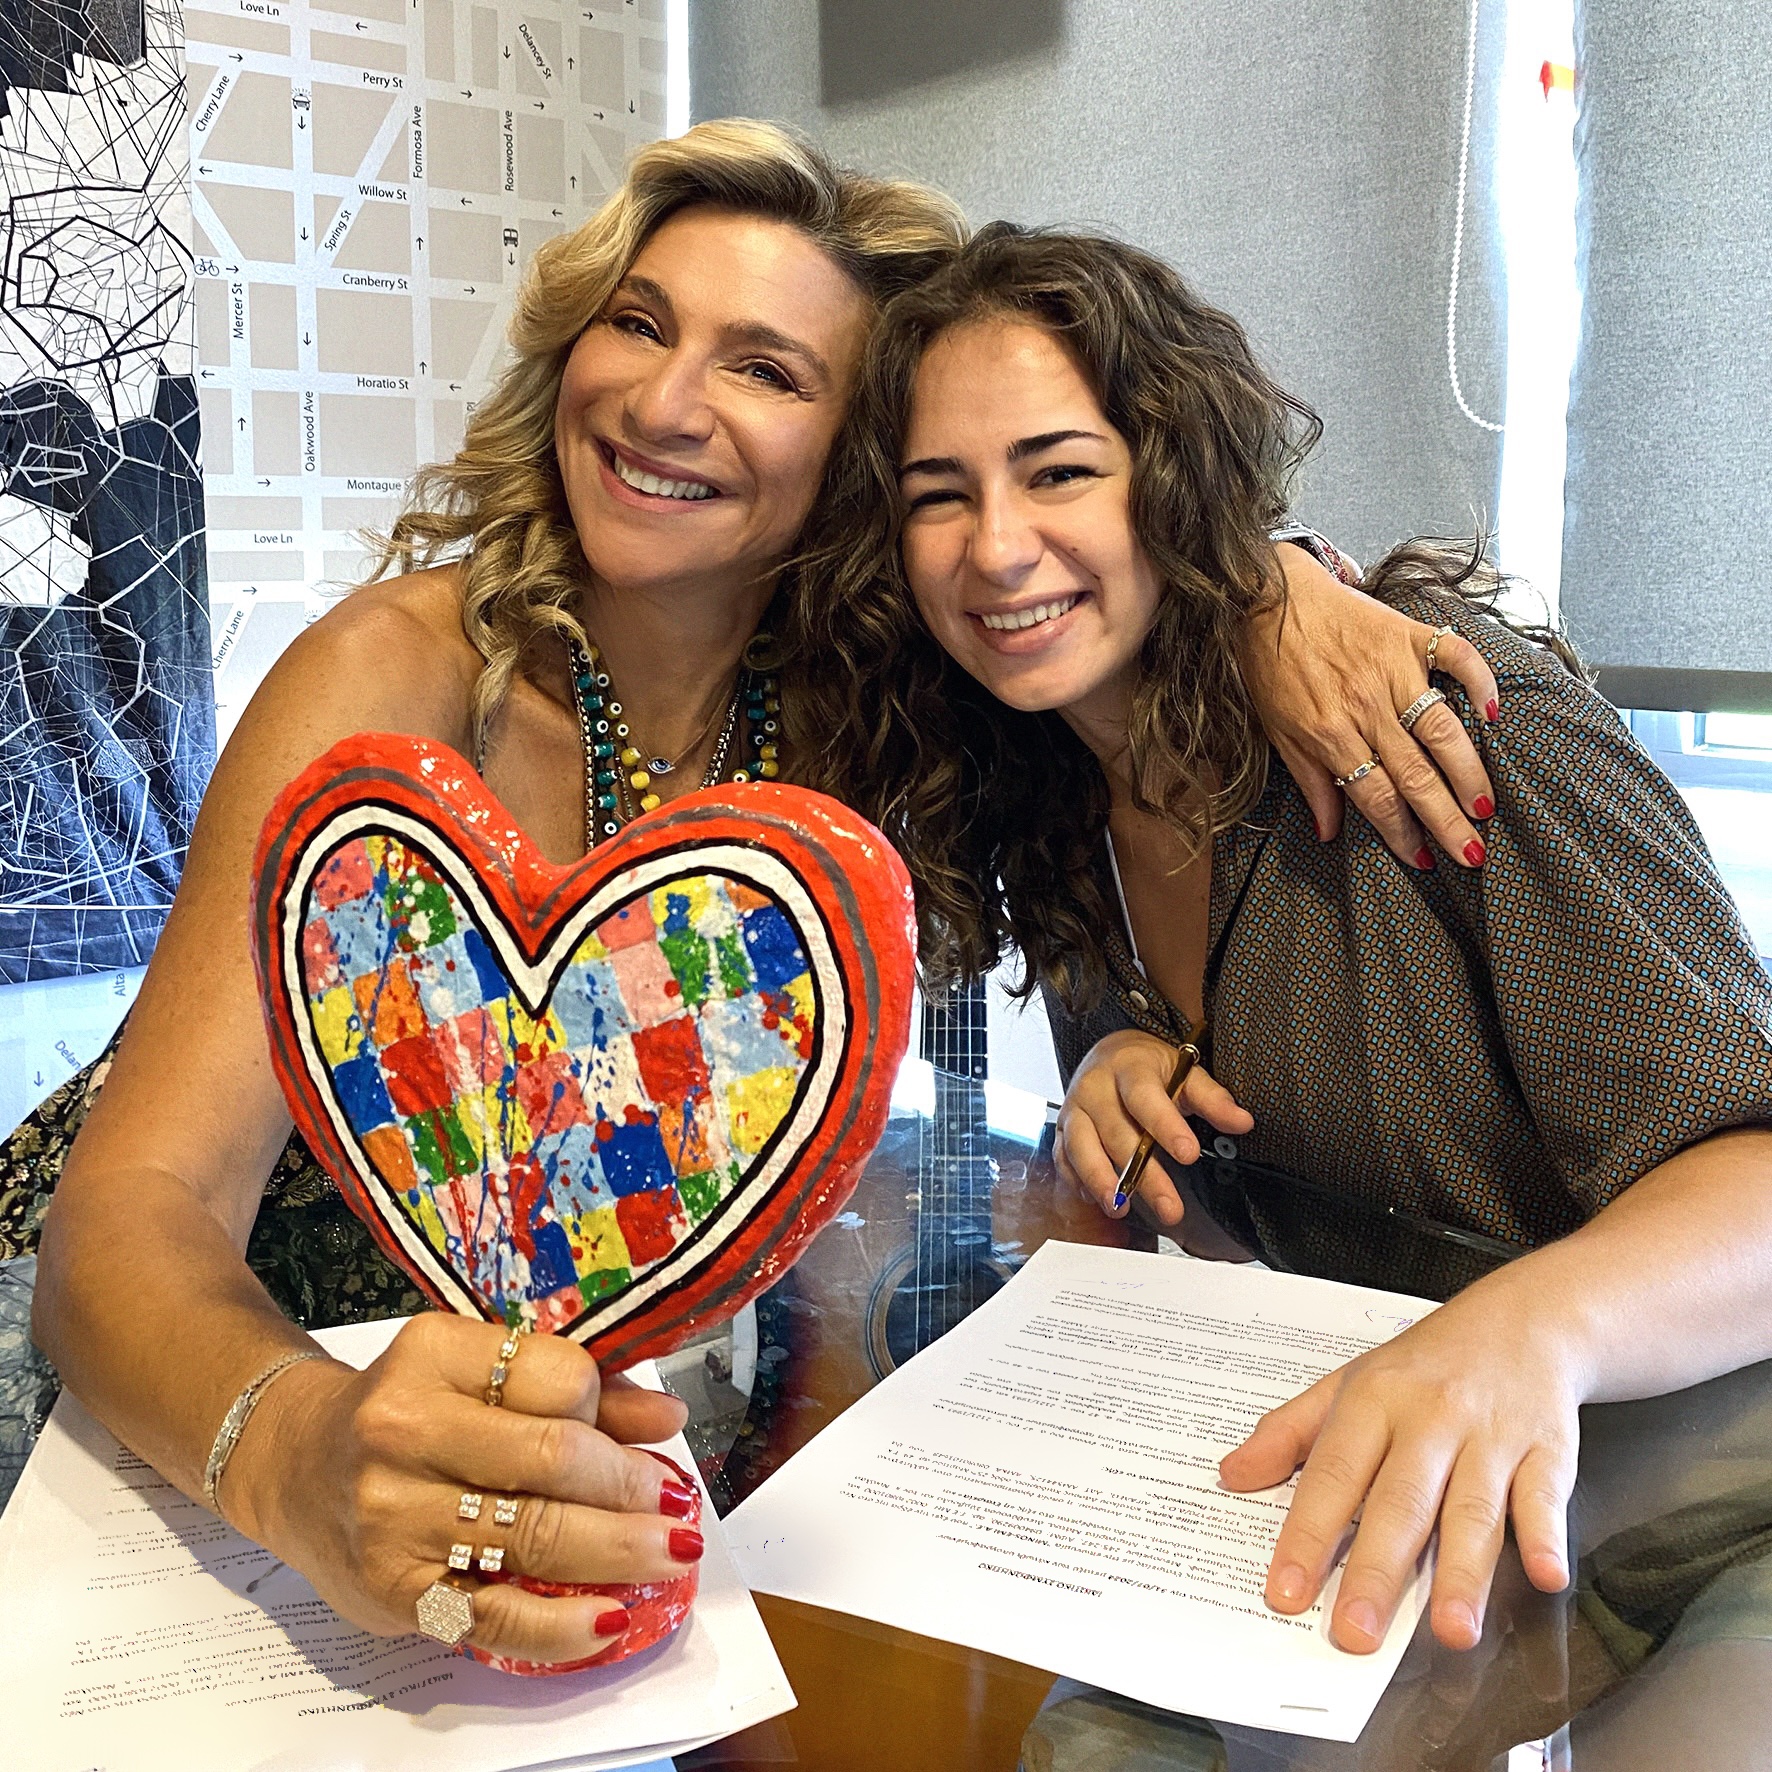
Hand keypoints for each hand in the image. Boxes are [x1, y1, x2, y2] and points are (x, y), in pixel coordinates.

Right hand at [229, 1314, 695, 1663]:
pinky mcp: (392, 1592)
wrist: (294, 1464)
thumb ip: (574, 1388)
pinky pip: (494, 1618)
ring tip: (671, 1553)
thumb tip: (667, 1417)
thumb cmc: (407, 1411)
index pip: (558, 1376)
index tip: (631, 1433)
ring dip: (619, 1552)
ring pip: (533, 1537)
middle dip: (631, 1488)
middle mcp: (404, 1429)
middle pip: (552, 1460)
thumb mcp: (478, 1373)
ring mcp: (393, 1515)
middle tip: (677, 1507)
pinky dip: (562, 1625)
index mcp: (434, 1354)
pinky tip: (610, 1619)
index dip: (608, 1408)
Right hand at [1053, 1028, 1253, 1226]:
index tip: (1189, 1154)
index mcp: (1129, 1068)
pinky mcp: (1063, 1129)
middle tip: (1169, 1207)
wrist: (1109, 1053)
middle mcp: (1095, 1087)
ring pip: (1082, 1148)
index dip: (1166, 1127)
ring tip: (1121, 1209)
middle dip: (1144, 1174)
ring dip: (1101, 1181)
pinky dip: (1078, 1181)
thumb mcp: (1184, 1073)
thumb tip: (1242, 1122)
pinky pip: (1064, 1158)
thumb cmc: (1149, 1067)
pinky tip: (1098, 1201)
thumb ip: (1212, 1099)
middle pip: (1117, 1134)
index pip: (1145, 1098)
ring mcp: (1075, 1109)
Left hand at [1218, 1275, 1578, 1654]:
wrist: (1522, 1320)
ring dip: (1463, 1573)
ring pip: (1473, 1510)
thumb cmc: (1425, 1363)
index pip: (1332, 1475)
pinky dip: (1547, 1537)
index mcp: (1373, 1402)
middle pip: (1400, 1502)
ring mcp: (1490, 1438)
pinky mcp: (1547, 1451)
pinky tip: (1545, 1574)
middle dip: (1376, 1570)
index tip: (1285, 1591)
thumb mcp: (1348, 1382)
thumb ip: (1289, 1433)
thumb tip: (1232, 1476)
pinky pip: (1545, 1497)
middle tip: (1355, 1632)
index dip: (1307, 1535)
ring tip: (1450, 1631)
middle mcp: (1430, 1420)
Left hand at [1241, 546, 1500, 868]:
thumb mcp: (1278, 731)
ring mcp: (1392, 669)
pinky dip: (1481, 682)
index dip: (1401, 832)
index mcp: (1331, 734)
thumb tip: (1330, 832)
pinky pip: (1456, 657)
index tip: (1424, 859)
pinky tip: (1494, 714)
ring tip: (1486, 808)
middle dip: (1446, 820)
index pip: (1376, 796)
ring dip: (1469, 772)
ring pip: (1443, 729)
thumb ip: (1310, 781)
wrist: (1268, 596)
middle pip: (1415, 774)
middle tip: (1473, 853)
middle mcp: (1366, 706)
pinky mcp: (1408, 635)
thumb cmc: (1271, 667)